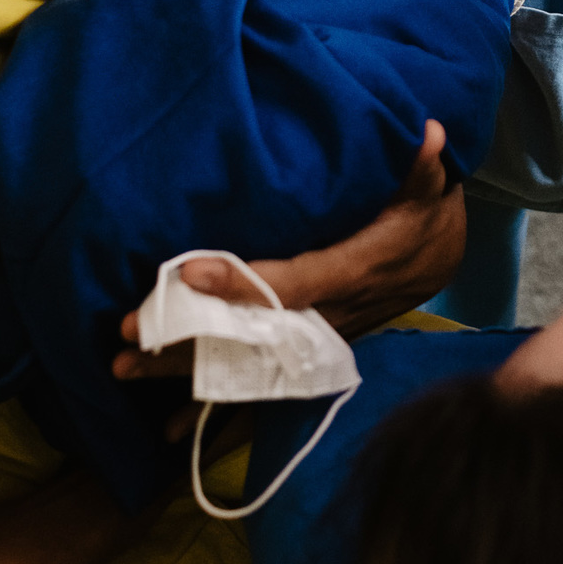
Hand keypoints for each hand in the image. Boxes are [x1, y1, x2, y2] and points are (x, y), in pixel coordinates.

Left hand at [113, 120, 464, 393]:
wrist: (439, 258)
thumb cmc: (423, 216)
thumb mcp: (428, 188)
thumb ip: (424, 166)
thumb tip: (428, 132)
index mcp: (351, 274)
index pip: (290, 283)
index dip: (241, 284)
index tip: (189, 272)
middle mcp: (328, 318)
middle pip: (251, 335)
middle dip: (190, 336)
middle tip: (130, 333)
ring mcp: (314, 341)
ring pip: (245, 363)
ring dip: (185, 368)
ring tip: (123, 368)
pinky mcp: (307, 352)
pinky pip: (258, 385)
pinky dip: (215, 407)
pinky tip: (170, 430)